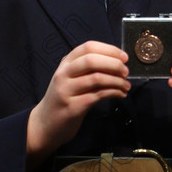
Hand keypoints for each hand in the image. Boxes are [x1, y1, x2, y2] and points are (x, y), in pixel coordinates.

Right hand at [26, 41, 129, 170]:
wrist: (45, 125)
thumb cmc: (63, 99)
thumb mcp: (70, 79)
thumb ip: (87, 69)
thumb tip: (117, 63)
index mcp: (65, 63)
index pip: (88, 47)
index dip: (109, 49)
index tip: (124, 57)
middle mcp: (64, 74)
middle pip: (92, 60)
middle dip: (114, 64)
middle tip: (126, 71)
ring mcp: (66, 90)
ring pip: (96, 78)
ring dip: (117, 81)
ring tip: (126, 85)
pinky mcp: (72, 107)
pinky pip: (97, 95)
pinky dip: (113, 93)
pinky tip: (120, 94)